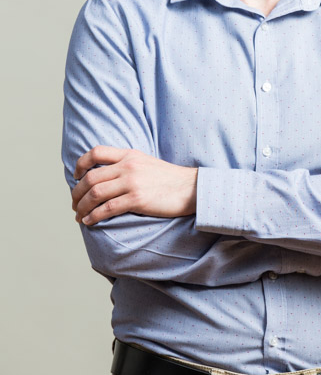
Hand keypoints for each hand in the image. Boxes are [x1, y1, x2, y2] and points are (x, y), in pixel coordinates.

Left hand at [72, 146, 197, 224]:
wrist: (192, 188)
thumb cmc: (170, 179)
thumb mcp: (147, 162)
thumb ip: (127, 165)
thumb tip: (107, 177)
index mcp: (129, 155)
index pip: (96, 152)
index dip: (80, 164)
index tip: (75, 177)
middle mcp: (128, 166)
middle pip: (91, 177)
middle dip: (77, 193)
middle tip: (74, 204)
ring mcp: (132, 182)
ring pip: (95, 194)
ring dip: (82, 206)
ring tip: (79, 215)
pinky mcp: (137, 199)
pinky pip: (107, 208)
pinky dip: (94, 216)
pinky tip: (89, 222)